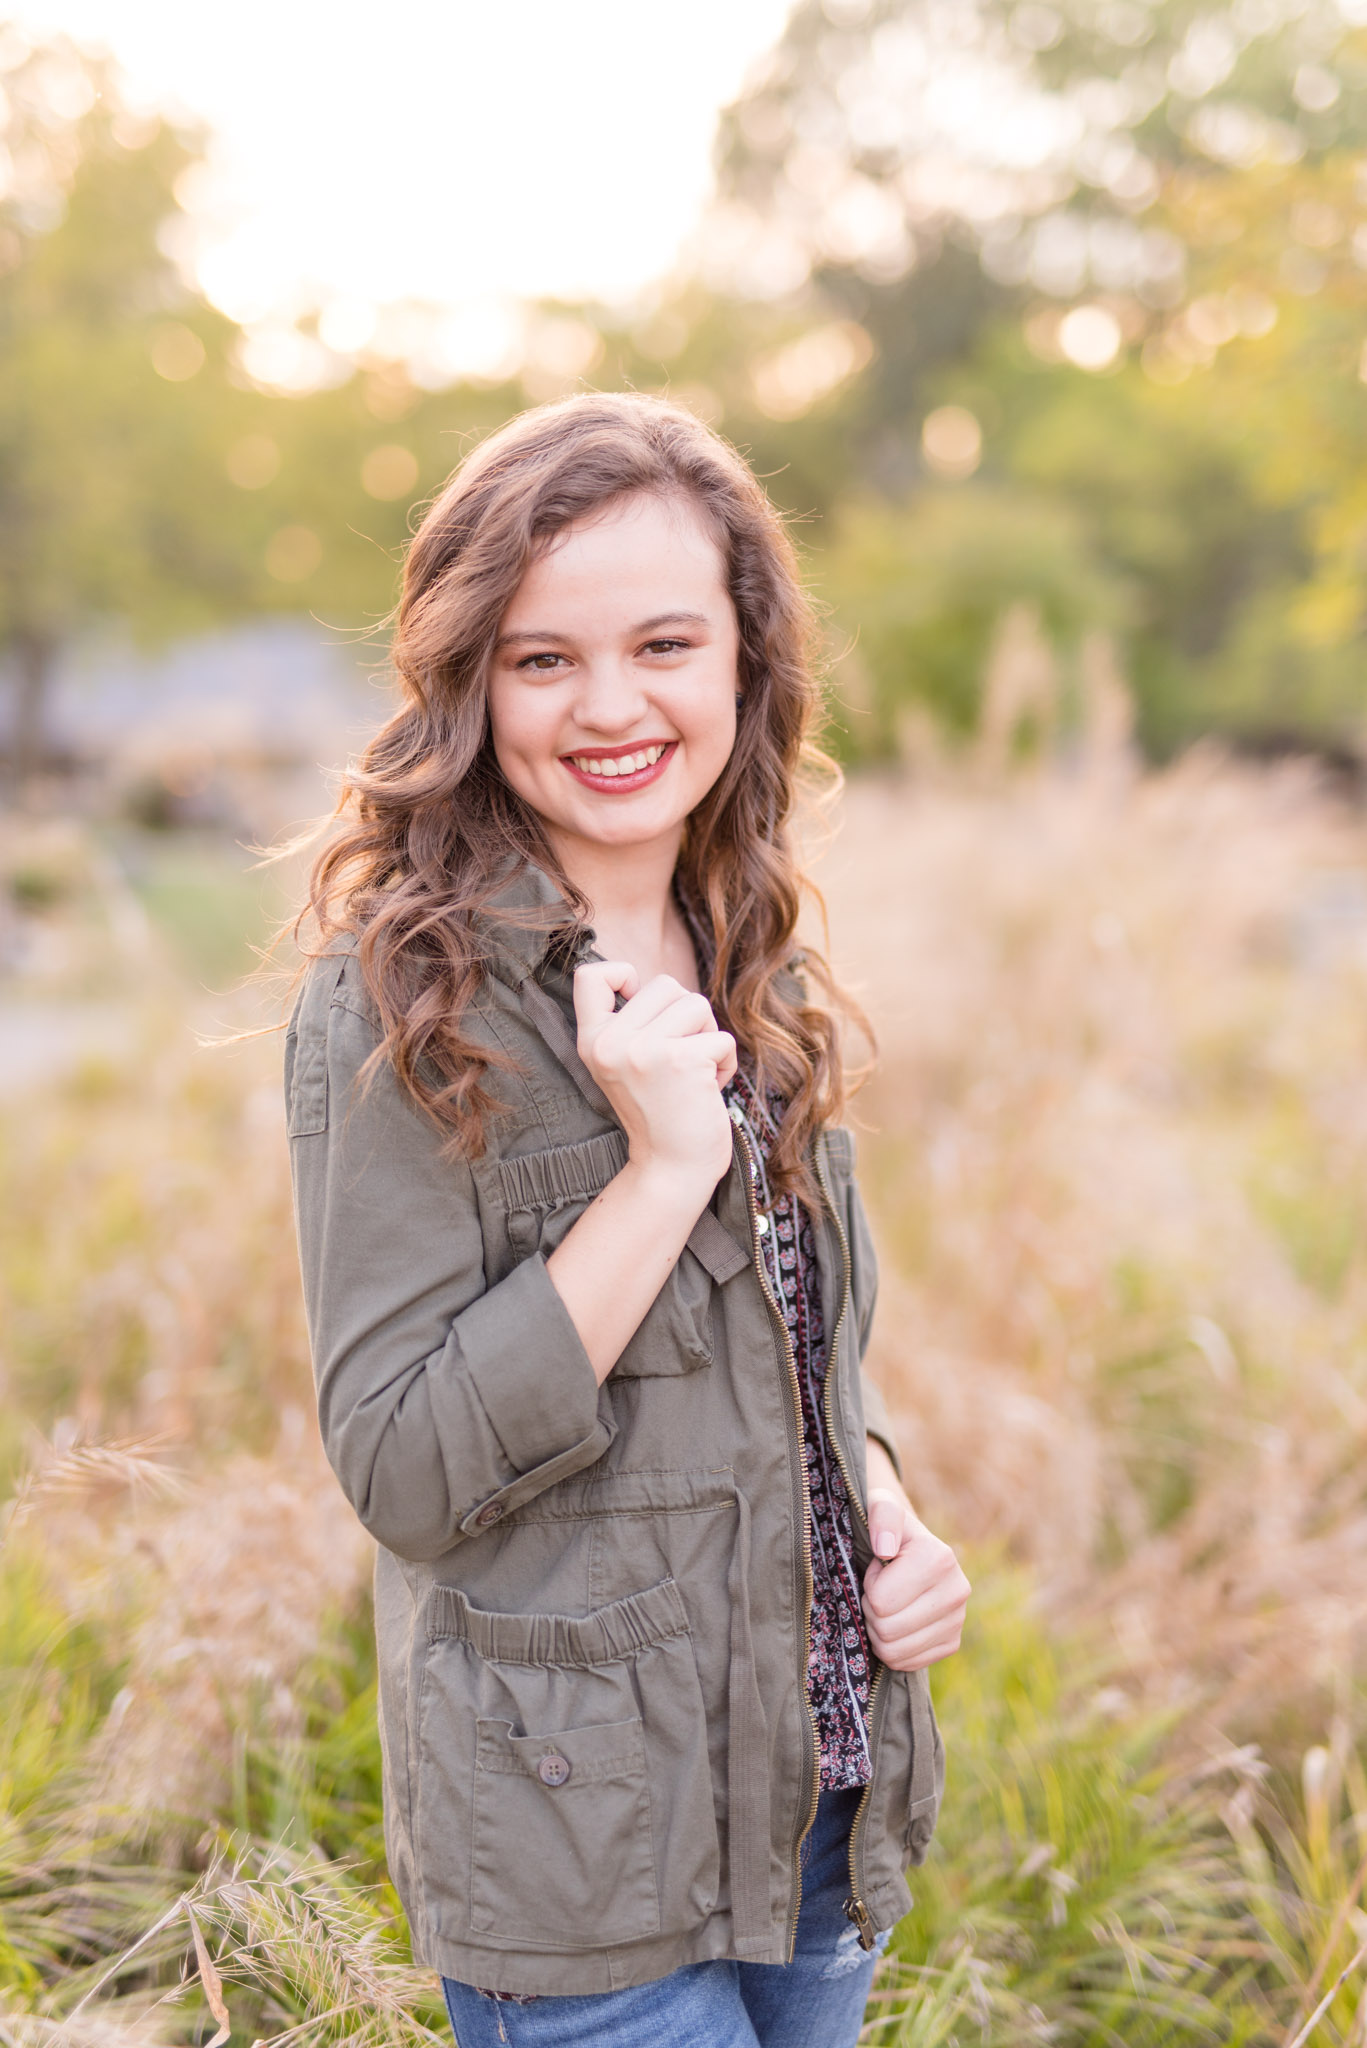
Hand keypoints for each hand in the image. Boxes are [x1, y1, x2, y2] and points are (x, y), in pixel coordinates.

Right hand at [573, 961, 736, 1194]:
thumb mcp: (625, 1064)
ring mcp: (645, 1050)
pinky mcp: (682, 1061)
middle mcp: (611, 1042)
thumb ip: (631, 1024)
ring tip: (695, 1073)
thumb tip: (659, 986)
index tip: (637, 1003)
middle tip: (679, 1058)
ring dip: (708, 1038)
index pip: (590, 975)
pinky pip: (722, 1039)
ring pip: (697, 1005)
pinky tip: (708, 1090)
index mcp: (592, 1040)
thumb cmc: (659, 1112)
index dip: (623, 975)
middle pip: (665, 984)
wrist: (671, 1168)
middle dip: (685, 1017)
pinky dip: (725, 1064)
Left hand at [861, 1440, 969, 1673]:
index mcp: (940, 1558)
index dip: (869, 1585)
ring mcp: (959, 1619)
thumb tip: (886, 1548)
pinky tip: (897, 1624)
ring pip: (895, 1651)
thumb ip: (881, 1516)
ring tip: (886, 1606)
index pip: (881, 1601)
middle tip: (879, 1590)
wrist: (908, 1551)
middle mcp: (958, 1590)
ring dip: (878, 1631)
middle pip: (887, 1629)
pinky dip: (892, 1649)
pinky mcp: (953, 1642)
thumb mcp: (879, 1508)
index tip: (878, 1568)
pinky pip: (907, 1663)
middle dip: (871, 1611)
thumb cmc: (887, 1530)